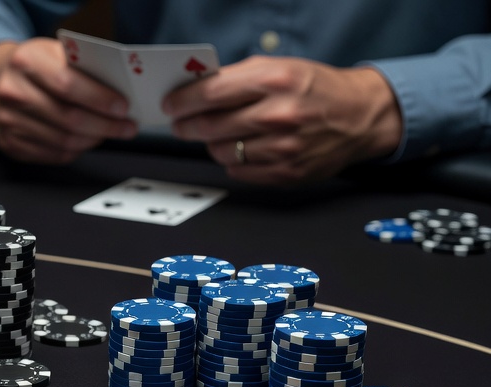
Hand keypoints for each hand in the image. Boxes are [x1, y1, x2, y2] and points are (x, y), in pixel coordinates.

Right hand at [0, 38, 137, 164]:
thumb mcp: (53, 51)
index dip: (100, 99)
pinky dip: (76, 150)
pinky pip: (53, 154)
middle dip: (105, 125)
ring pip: (63, 141)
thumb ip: (81, 66)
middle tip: (127, 126)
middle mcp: (11, 92)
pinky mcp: (10, 143)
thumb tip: (120, 90)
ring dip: (94, 139)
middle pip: (69, 119)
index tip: (123, 107)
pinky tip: (87, 140)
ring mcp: (8, 121)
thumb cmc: (34, 65)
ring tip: (110, 133)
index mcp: (25, 62)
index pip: (68, 85)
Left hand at [164, 56, 402, 184]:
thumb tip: (192, 92)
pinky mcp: (287, 173)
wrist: (361, 116)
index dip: (182, 102)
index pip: (210, 95)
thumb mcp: (280, 67)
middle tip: (182, 124)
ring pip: (220, 152)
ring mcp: (283, 148)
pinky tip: (244, 148)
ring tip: (222, 133)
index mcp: (275, 81)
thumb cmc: (315, 89)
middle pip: (208, 126)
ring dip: (213, 144)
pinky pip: (238, 171)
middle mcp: (279, 115)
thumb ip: (236, 78)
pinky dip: (234, 161)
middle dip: (188, 126)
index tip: (170, 106)